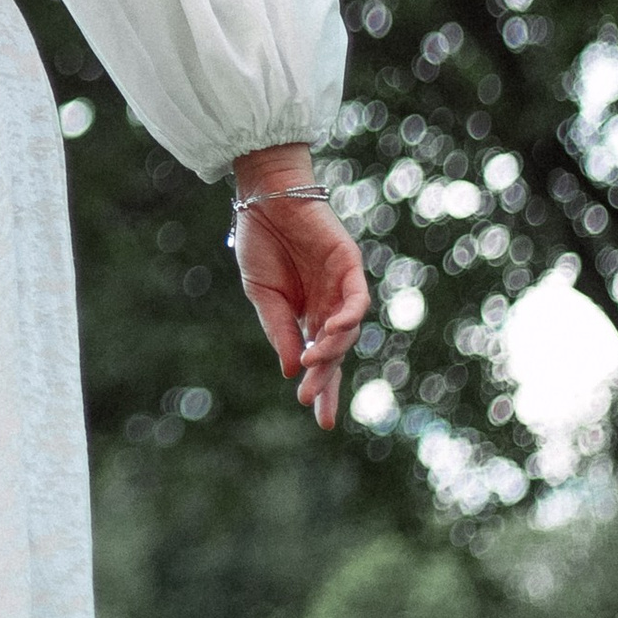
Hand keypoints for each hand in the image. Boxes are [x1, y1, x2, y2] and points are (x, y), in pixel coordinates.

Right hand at [229, 170, 368, 429]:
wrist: (264, 198)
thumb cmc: (261, 241)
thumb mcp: (262, 296)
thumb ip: (279, 330)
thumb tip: (292, 370)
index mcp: (306, 315)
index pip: (320, 359)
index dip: (321, 389)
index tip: (318, 419)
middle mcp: (328, 305)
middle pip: (337, 352)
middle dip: (328, 381)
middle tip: (315, 405)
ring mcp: (341, 286)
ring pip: (347, 329)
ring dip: (331, 349)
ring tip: (312, 362)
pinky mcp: (350, 265)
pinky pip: (356, 299)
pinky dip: (347, 317)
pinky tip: (330, 331)